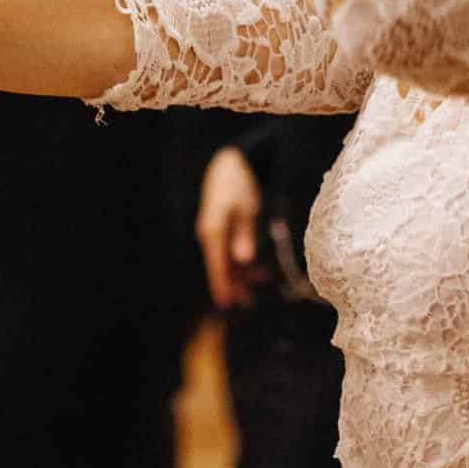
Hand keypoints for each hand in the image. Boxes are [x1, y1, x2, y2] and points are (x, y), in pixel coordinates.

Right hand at [196, 146, 268, 309]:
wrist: (230, 162)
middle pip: (220, 267)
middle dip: (234, 285)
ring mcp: (214, 231)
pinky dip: (240, 260)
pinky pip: (228, 250)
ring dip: (240, 274)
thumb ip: (244, 234)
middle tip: (249, 302)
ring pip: (226, 260)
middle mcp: (210, 234)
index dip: (222, 287)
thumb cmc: (238, 183)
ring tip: (258, 286)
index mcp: (212, 232)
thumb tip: (243, 259)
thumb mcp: (246, 208)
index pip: (217, 266)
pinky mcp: (221, 227)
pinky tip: (255, 268)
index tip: (227, 305)